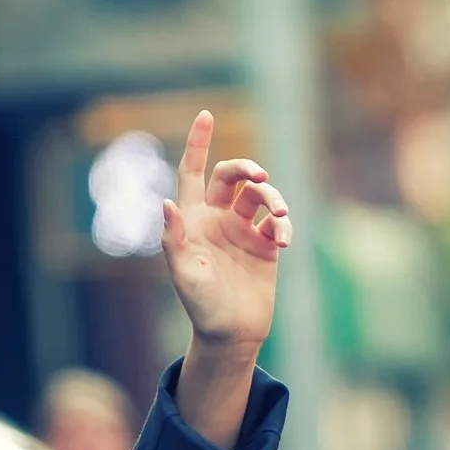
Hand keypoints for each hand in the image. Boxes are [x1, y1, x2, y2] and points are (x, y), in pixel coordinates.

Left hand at [161, 111, 290, 356]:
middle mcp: (217, 219)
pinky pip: (277, 223)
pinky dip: (284, 226)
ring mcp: (243, 231)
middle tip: (260, 177)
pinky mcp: (266, 247)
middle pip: (231, 176)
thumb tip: (166, 204)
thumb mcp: (183, 275)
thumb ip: (173, 239)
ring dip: (272, 199)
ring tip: (280, 221)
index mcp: (193, 219)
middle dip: (246, 169)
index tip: (206, 114)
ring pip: (259, 196)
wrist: (232, 335)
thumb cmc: (201, 307)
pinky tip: (284, 240)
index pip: (192, 172)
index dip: (197, 143)